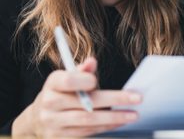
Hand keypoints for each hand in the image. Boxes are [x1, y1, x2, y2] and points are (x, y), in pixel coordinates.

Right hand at [12, 57, 141, 136]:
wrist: (39, 117)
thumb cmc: (61, 91)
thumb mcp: (67, 76)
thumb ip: (82, 70)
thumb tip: (92, 62)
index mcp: (52, 84)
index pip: (68, 81)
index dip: (83, 80)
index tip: (96, 81)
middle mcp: (50, 105)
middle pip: (85, 104)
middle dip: (114, 101)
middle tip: (136, 98)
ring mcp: (55, 124)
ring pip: (89, 121)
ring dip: (114, 118)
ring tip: (133, 114)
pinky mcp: (61, 138)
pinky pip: (87, 133)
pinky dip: (106, 127)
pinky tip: (120, 122)